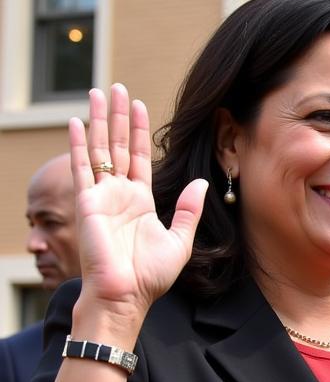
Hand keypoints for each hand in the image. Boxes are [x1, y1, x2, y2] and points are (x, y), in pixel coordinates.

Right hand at [70, 84, 207, 329]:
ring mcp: (101, 197)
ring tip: (98, 92)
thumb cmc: (151, 276)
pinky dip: (78, 144)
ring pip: (99, 149)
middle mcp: (118, 195)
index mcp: (140, 202)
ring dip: (99, 120)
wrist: (127, 295)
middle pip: (116, 146)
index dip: (137, 131)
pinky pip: (82, 168)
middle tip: (116, 86)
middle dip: (117, 116)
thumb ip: (188, 210)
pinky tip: (76, 122)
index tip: (138, 105)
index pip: (137, 158)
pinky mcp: (87, 203)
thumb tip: (202, 182)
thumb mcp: (179, 241)